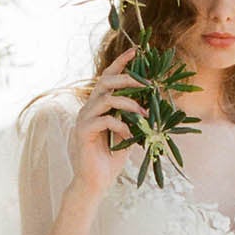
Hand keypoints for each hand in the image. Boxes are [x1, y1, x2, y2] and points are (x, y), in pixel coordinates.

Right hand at [68, 46, 144, 199]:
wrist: (94, 183)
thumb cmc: (110, 160)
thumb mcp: (127, 133)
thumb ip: (133, 117)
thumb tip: (152, 103)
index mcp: (98, 106)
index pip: (107, 78)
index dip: (120, 63)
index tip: (136, 51)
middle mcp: (88, 109)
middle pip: (105, 82)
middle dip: (127, 78)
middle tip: (146, 83)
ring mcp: (84, 119)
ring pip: (106, 99)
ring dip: (128, 103)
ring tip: (144, 113)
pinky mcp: (83, 132)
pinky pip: (104, 120)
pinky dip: (121, 125)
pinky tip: (129, 135)